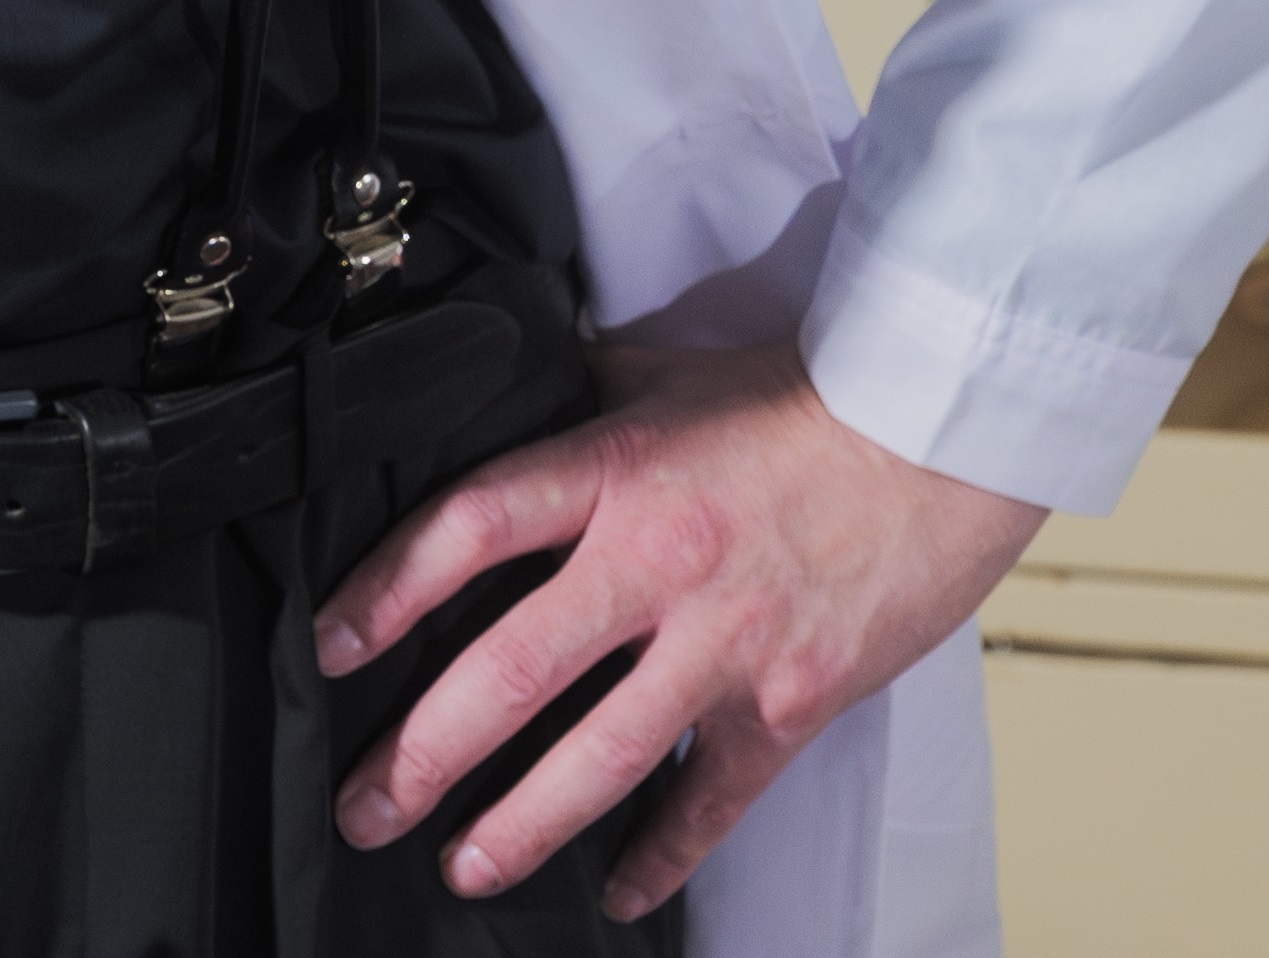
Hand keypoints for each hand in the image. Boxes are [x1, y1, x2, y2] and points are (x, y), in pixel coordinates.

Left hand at [318, 340, 1041, 922]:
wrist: (936, 435)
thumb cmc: (800, 397)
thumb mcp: (665, 375)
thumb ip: (579, 401)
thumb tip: (509, 401)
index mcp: (612, 469)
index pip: (469, 528)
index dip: (388, 588)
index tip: (331, 645)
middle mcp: (655, 561)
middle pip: (511, 669)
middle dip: (424, 751)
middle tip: (365, 805)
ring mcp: (723, 642)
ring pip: (599, 757)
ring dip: (520, 825)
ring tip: (460, 867)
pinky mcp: (790, 702)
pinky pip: (709, 800)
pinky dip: (661, 854)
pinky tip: (619, 893)